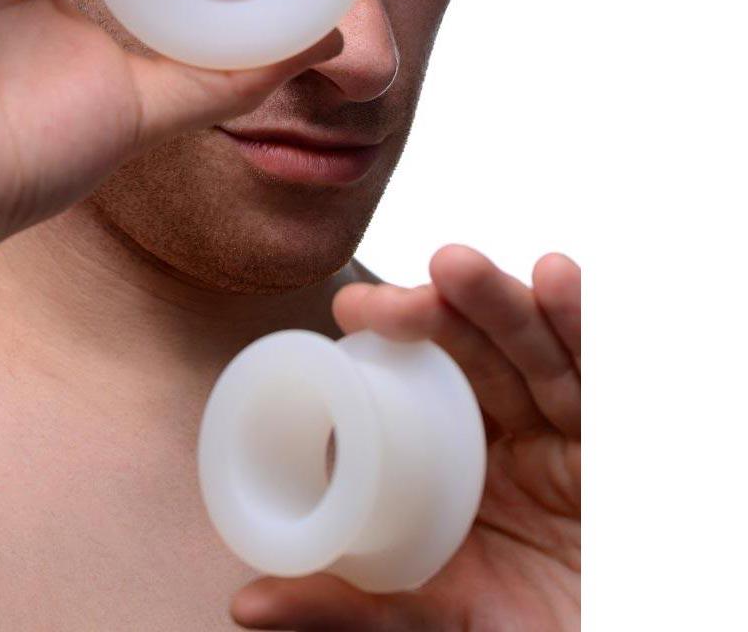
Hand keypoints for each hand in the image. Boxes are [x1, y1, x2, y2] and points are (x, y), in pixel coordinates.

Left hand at [231, 246, 580, 630]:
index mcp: (460, 450)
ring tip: (462, 266)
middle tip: (418, 272)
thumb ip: (348, 609)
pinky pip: (604, 373)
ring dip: (508, 299)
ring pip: (541, 347)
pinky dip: (582, 323)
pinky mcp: (616, 438)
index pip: (428, 372)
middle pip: (487, 346)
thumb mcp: (432, 616)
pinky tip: (556, 277)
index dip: (397, 330)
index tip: (352, 309)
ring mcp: (569, 429)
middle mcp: (516, 427)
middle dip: (453, 302)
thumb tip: (245, 603)